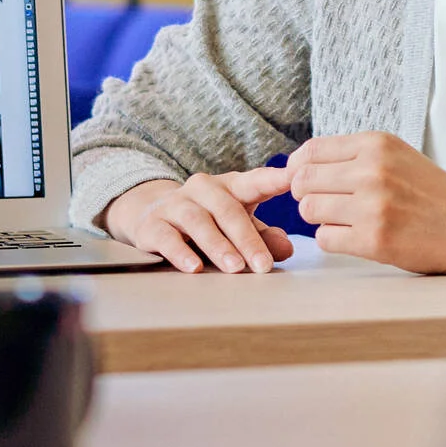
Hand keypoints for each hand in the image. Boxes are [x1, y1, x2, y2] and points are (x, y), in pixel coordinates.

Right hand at [105, 169, 297, 273]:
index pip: (256, 180)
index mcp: (230, 186)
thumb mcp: (238, 226)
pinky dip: (181, 253)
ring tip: (234, 268)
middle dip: (247, 239)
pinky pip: (167, 237)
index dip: (275, 178)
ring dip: (218, 246)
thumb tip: (287, 249)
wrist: (150, 215)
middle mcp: (202, 189)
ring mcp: (175, 205)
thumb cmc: (208, 222)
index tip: (295, 179)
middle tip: (263, 265)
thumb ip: (263, 236)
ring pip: (198, 222)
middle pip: (227, 209)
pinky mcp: (152, 225)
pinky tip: (194, 268)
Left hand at [287, 132, 445, 286]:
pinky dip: (334, 241)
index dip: (299, 169)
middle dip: (307, 195)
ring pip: (309, 209)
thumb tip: (299, 164)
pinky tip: (356, 239)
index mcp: (376, 144)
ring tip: (347, 222)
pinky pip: (324, 239)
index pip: (310, 151)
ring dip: (321, 219)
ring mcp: (372, 205)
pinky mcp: (374, 239)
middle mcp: (372, 170)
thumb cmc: (434, 195)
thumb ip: (355, 156)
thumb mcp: (398, 157)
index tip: (306, 182)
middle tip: (328, 206)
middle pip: (302, 180)